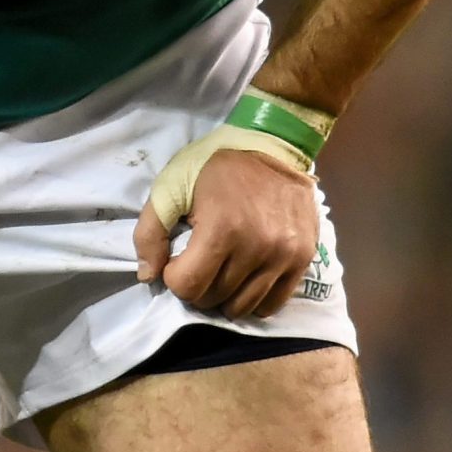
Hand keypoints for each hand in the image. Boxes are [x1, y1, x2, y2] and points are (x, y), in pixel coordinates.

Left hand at [133, 147, 319, 319]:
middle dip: (198, 286)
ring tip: (222, 272)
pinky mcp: (303, 259)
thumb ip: (150, 231)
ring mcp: (283, 256)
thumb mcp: (171, 185)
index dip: (175, 277)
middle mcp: (256, 248)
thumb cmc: (216, 164)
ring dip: (224, 297)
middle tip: (199, 264)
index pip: (189, 286)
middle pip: (214, 298)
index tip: (178, 260)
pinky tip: (245, 281)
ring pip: (243, 307)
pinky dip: (254, 301)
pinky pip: (274, 304)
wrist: (274, 144)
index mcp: (222, 229)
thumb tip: (148, 276)